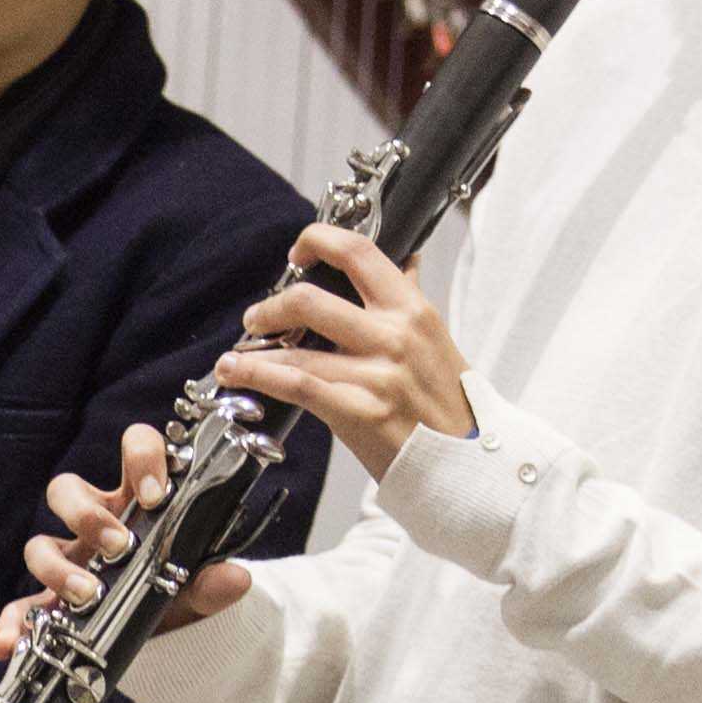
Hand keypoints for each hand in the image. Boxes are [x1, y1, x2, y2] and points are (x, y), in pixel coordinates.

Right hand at [2, 420, 251, 657]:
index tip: (157, 495)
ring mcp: (67, 559)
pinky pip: (19, 606)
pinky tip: (11, 642)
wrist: (163, 635)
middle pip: (66, 489)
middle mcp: (94, 521)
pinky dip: (12, 622)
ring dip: (56, 566)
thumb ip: (213, 583)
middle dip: (86, 514)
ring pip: (39, 542)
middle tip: (117, 546)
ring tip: (84, 595)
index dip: (141, 458)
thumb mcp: (197, 588)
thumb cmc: (175, 591)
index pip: (133, 450)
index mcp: (135, 501)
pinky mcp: (48, 601)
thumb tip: (236, 578)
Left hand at [219, 222, 470, 478]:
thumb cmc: (446, 402)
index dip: (317, 241)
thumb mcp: (436, 338)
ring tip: (235, 356)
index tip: (297, 255)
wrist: (466, 461)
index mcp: (412, 309)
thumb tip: (404, 260)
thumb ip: (409, 299)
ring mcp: (377, 374)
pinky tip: (236, 373)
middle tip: (257, 318)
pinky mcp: (359, 411)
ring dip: (252, 349)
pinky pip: (296, 385)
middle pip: (309, 299)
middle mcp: (395, 335)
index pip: (358, 252)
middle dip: (270, 307)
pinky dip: (256, 376)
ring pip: (294, 348)